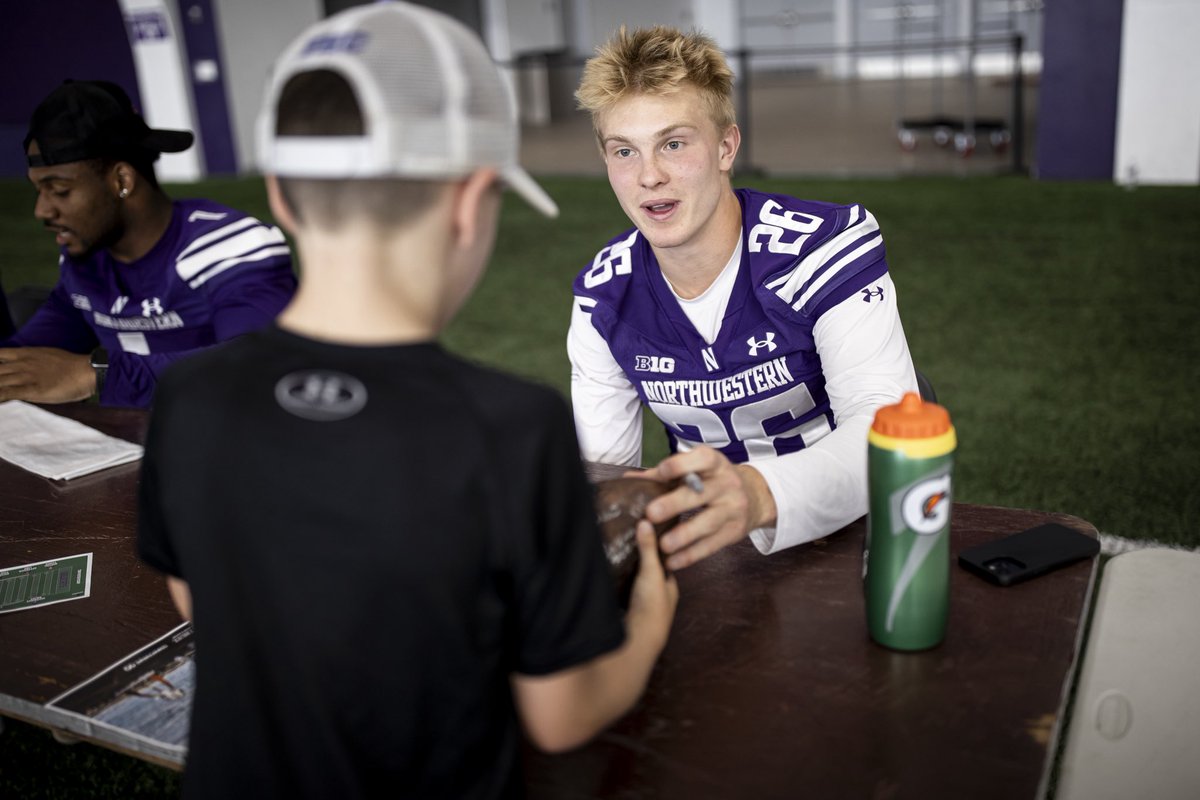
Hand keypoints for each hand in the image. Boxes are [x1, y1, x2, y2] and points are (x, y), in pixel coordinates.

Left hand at [0, 347, 95, 402]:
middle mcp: (21, 364)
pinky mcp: (32, 390)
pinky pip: (7, 393)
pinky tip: (0, 401)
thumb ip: (32, 359)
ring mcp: (25, 377)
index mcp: (25, 353)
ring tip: (0, 393)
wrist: (86, 371)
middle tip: (0, 383)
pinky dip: (0, 397)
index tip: (0, 370)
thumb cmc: (70, 365)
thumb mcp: (47, 354)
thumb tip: (24, 364)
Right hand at [625, 521, 678, 650]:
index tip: (644, 536)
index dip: (656, 551)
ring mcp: (644, 609)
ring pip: (636, 587)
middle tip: (624, 545)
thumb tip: (646, 521)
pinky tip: (607, 581)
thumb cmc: (652, 605)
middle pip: (649, 576)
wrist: (638, 639)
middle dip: (639, 564)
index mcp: (670, 588)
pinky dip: (617, 589)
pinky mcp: (629, 616)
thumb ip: (648, 548)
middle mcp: (659, 599)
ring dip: (627, 577)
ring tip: (612, 559)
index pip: (665, 564)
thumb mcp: (651, 571)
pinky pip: (622, 597)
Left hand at [633, 446, 777, 569]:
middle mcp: (727, 483)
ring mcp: (733, 508)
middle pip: (701, 493)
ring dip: (684, 535)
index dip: (681, 465)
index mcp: (715, 463)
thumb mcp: (697, 470)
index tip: (661, 472)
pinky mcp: (735, 531)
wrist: (755, 497)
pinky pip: (712, 545)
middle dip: (675, 503)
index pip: (701, 459)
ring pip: (708, 522)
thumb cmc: (713, 481)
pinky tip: (673, 561)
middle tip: (651, 513)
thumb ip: (664, 475)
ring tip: (663, 545)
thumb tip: (629, 479)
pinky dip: (691, 554)